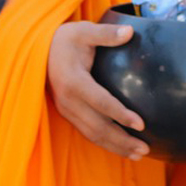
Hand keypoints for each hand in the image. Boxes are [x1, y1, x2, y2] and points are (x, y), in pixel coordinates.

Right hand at [47, 20, 148, 158]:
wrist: (39, 51)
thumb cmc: (65, 39)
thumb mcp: (84, 31)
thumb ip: (106, 34)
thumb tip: (130, 32)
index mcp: (73, 81)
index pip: (100, 102)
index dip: (120, 114)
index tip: (141, 124)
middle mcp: (68, 101)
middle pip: (98, 126)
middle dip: (122, 140)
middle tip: (146, 148)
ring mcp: (66, 110)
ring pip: (92, 135)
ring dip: (116, 147)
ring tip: (139, 154)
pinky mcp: (68, 115)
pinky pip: (88, 133)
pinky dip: (105, 143)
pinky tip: (122, 148)